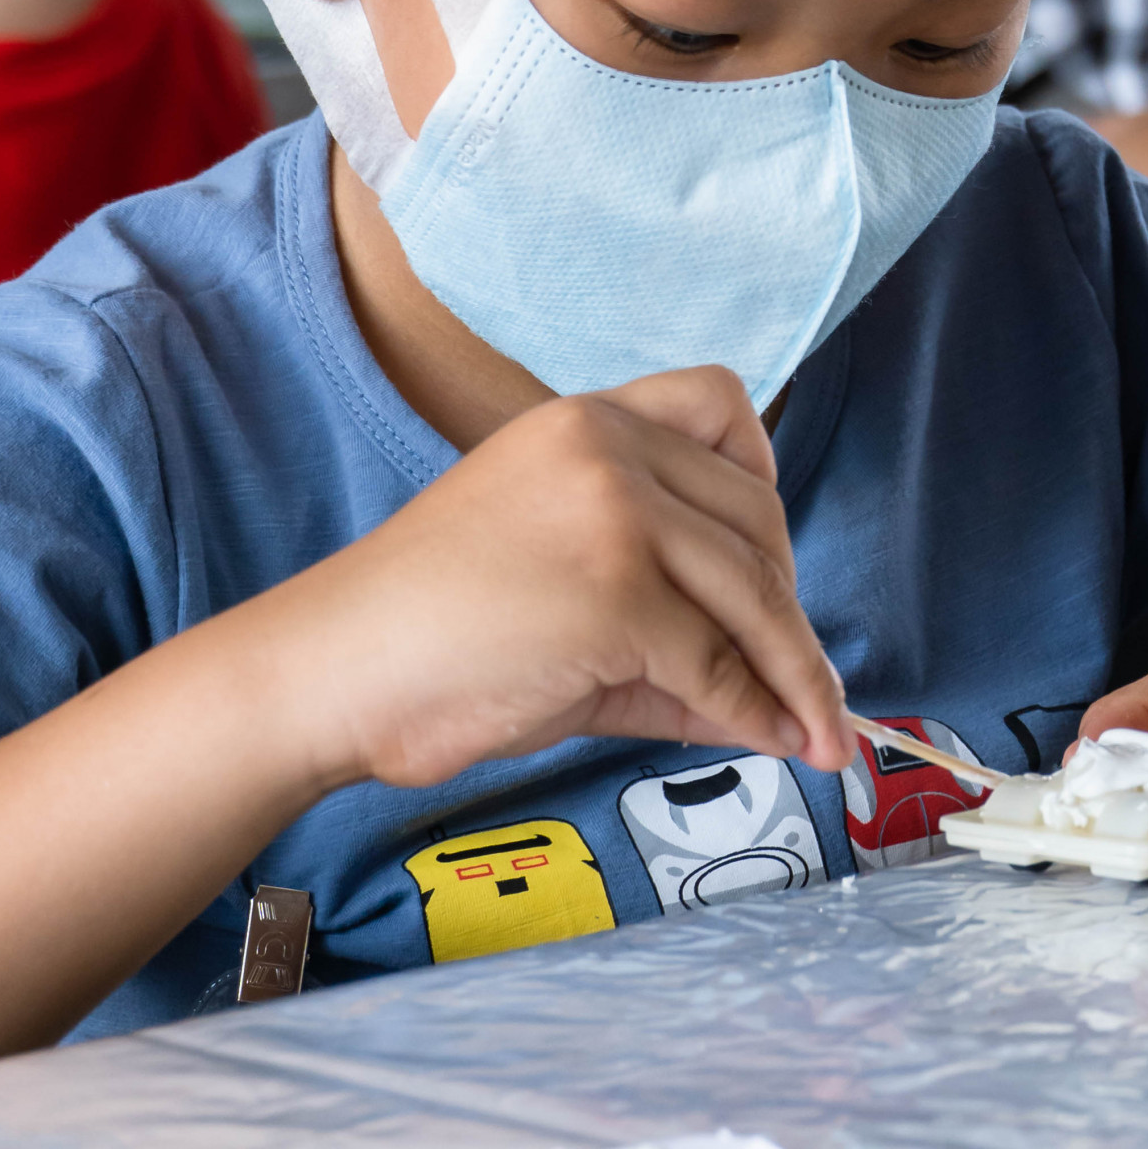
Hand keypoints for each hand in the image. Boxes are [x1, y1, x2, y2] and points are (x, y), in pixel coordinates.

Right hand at [285, 364, 852, 798]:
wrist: (331, 672)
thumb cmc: (429, 638)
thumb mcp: (566, 591)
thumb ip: (672, 622)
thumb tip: (778, 694)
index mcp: (583, 419)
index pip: (721, 406)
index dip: (762, 484)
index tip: (770, 560)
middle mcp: (605, 444)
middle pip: (755, 513)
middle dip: (788, 605)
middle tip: (800, 677)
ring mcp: (614, 513)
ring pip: (753, 591)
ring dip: (797, 672)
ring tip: (816, 733)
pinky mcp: (616, 593)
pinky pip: (716, 663)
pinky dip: (751, 712)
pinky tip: (765, 742)